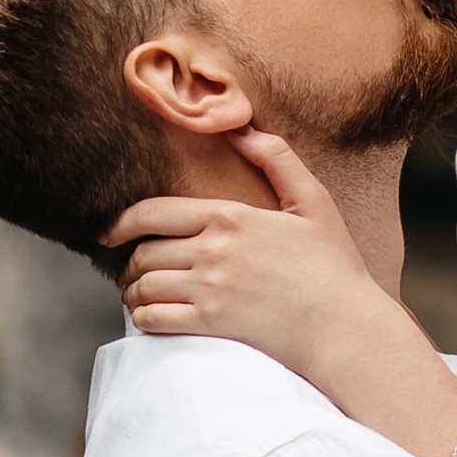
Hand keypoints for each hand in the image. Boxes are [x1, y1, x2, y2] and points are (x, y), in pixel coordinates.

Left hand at [105, 131, 389, 383]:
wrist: (345, 327)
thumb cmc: (332, 266)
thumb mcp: (313, 200)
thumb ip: (276, 158)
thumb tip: (241, 128)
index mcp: (230, 216)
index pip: (153, 213)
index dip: (122, 223)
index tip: (111, 232)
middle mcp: (212, 250)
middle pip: (143, 252)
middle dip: (129, 262)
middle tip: (131, 270)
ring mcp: (210, 289)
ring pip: (144, 286)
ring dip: (132, 291)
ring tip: (137, 295)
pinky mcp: (212, 325)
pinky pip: (155, 319)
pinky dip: (143, 318)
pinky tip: (150, 317)